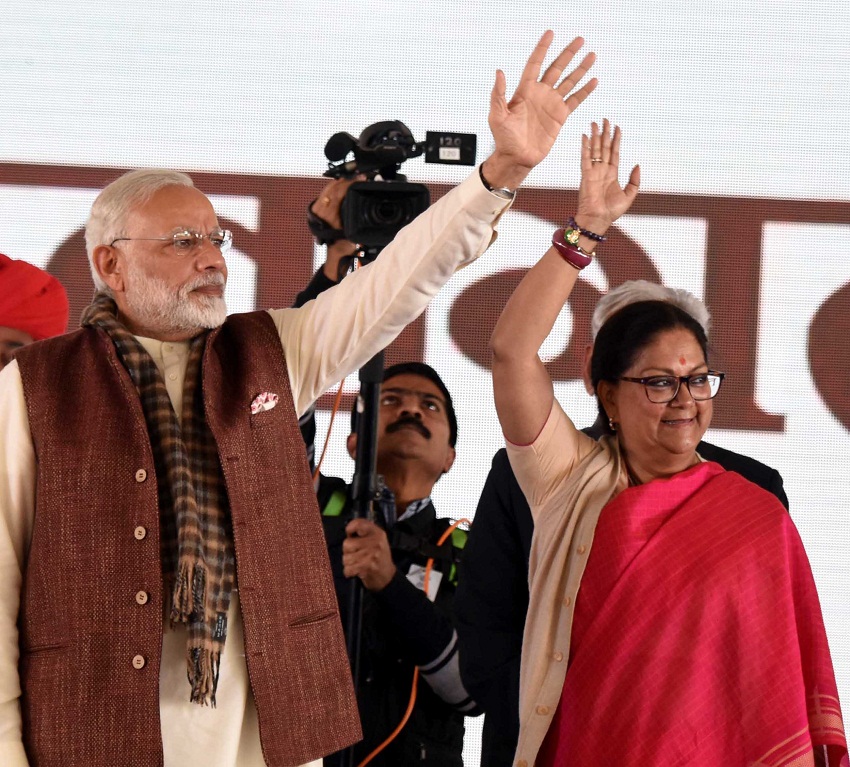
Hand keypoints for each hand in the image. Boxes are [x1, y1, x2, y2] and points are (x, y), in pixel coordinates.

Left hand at [310, 176, 361, 278]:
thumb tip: (364, 201)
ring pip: (329, 188)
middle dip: (347, 180)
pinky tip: (343, 184)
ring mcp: (317, 208)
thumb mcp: (353, 232)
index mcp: (329, 215)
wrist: (333, 252)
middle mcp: (321, 210)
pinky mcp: (317, 207)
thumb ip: (355, 219)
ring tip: (353, 179)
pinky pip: (325, 192)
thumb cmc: (344, 245)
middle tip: (359, 177)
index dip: (350, 183)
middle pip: (333, 187)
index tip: (361, 179)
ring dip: (341, 182)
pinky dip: (334, 186)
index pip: (339, 192)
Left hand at [342, 518, 396, 590]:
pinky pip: (348, 568)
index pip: (359, 524)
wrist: (388, 577)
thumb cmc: (379, 557)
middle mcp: (375, 542)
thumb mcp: (377, 540)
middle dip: (348, 551)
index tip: (349, 533)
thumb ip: (365, 532)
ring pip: (346, 557)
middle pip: (347, 543)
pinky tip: (357, 570)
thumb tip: (349, 530)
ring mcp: (371, 555)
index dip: (350, 528)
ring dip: (349, 563)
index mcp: (377, 533)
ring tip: (358, 563)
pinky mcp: (367, 567)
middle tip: (357, 554)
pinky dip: (349, 572)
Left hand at [484, 31, 597, 189]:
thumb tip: (499, 72)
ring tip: (592, 55)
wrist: (516, 158)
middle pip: (556, 68)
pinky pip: (575, 100)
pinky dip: (585, 90)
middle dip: (568, 53)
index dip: (542, 48)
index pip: (535, 64)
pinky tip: (594, 80)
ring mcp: (551, 104)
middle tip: (580, 39)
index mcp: (524, 91)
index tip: (550, 33)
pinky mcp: (560, 117)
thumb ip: (498, 94)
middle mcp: (539, 94)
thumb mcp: (496, 116)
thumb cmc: (503, 138)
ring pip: (568, 81)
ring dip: (580, 68)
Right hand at [575, 119, 639, 234]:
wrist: (597, 219)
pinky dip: (585, 146)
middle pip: (604, 147)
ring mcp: (593, 171)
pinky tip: (585, 136)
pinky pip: (585, 158)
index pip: (614, 153)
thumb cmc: (612, 211)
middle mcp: (602, 170)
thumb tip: (637, 165)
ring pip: (595, 149)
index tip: (617, 127)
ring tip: (595, 122)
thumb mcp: (629, 195)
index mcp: (612, 174)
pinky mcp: (586, 175)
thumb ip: (634, 180)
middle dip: (605, 133)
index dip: (616, 140)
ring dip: (595, 135)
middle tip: (605, 119)